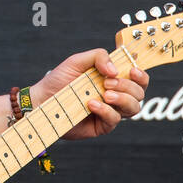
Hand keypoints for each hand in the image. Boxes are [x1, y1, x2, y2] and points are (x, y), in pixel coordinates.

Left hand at [31, 48, 148, 140]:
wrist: (41, 100)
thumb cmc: (59, 80)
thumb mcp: (77, 61)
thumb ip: (98, 56)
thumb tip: (115, 70)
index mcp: (113, 79)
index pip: (139, 79)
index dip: (141, 75)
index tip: (132, 71)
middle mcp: (115, 96)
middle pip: (139, 93)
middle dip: (127, 87)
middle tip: (107, 83)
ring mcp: (110, 111)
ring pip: (133, 108)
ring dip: (123, 99)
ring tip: (105, 94)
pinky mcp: (102, 126)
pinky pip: (114, 119)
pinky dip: (106, 110)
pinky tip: (91, 104)